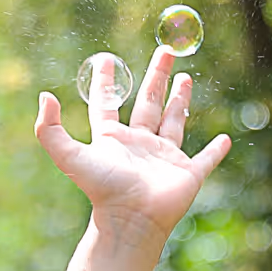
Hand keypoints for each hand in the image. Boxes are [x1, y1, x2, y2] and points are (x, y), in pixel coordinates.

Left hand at [35, 47, 231, 250]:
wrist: (131, 219)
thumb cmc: (102, 189)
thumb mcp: (69, 155)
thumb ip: (50, 129)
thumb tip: (45, 96)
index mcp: (112, 139)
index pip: (108, 104)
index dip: (106, 82)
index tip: (106, 60)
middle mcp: (139, 145)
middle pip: (148, 102)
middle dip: (157, 76)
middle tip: (165, 51)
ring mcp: (164, 158)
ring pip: (174, 121)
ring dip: (181, 100)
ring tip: (186, 77)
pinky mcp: (188, 173)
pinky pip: (205, 160)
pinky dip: (216, 151)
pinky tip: (225, 139)